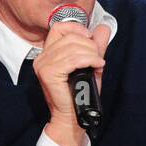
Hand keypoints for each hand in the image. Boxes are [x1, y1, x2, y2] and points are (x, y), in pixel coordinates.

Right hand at [34, 19, 110, 145]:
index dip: (78, 29)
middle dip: (90, 45)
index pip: (60, 27)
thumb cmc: (80, 94)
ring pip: (73, 47)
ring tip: (98, 65)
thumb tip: (103, 28)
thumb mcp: (91, 64)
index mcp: (49, 52)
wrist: (73, 117)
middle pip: (70, 37)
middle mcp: (42, 57)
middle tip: (97, 59)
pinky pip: (73, 59)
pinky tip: (97, 66)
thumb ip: (96, 46)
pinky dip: (89, 60)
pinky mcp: (48, 73)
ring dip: (92, 54)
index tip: (90, 39)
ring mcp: (43, 65)